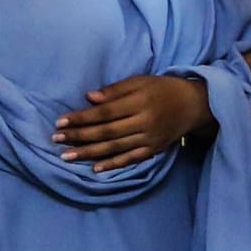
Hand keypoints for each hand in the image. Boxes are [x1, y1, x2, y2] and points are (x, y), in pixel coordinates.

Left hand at [55, 73, 211, 170]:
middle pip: (107, 131)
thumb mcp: (141, 81)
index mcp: (140, 102)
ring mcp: (150, 138)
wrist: (194, 105)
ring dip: (90, 153)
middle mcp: (145, 122)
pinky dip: (114, 164)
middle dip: (79, 136)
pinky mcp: (155, 148)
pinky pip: (132, 158)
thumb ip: (115, 90)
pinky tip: (96, 168)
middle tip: (56, 140)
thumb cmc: (162, 89)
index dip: (82, 118)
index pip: (105, 112)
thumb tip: (89, 98)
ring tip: (67, 157)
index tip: (60, 121)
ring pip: (116, 147)